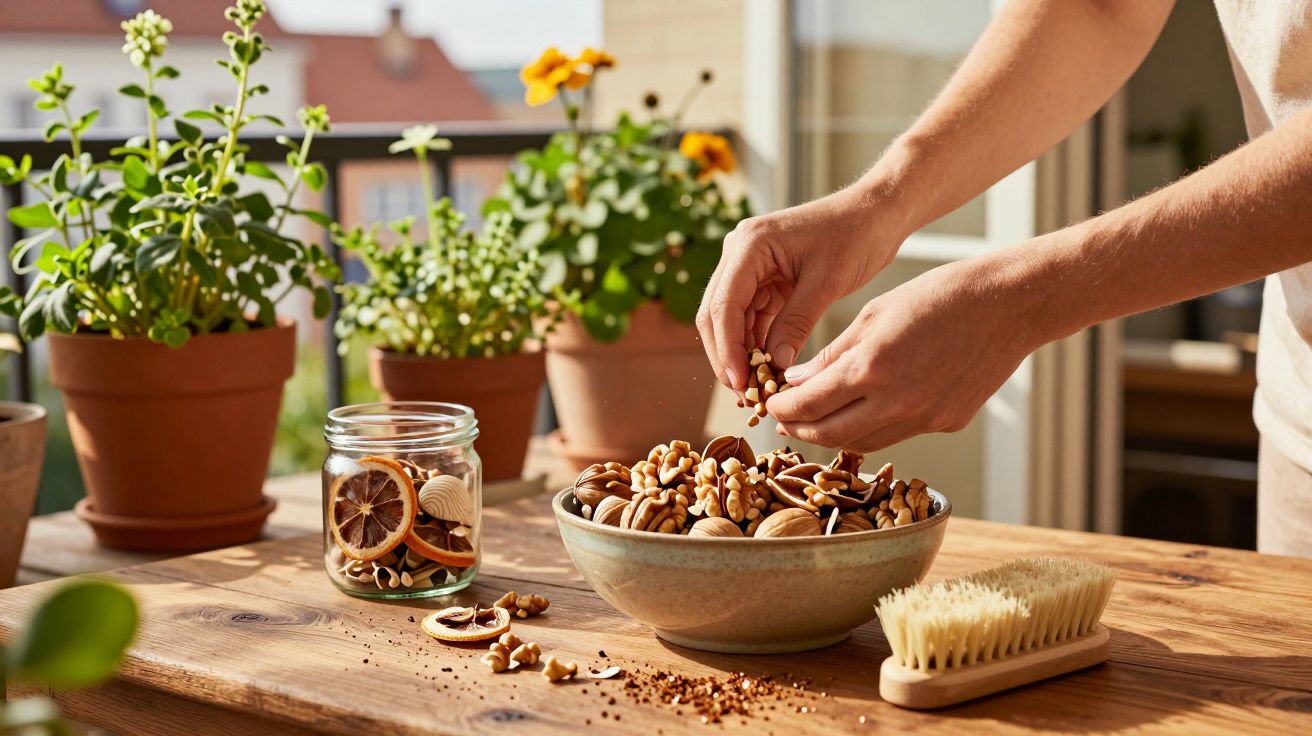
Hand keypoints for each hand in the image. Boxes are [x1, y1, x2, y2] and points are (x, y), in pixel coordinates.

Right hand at [696, 186, 908, 390]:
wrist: (875, 214)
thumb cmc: (855, 235)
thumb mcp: (827, 281)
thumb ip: (796, 322)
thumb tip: (775, 365)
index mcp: (749, 244)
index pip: (723, 305)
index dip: (727, 349)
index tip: (740, 383)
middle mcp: (740, 253)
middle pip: (716, 315)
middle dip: (727, 357)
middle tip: (745, 395)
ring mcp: (749, 266)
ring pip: (730, 321)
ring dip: (741, 354)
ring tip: (757, 389)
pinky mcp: (763, 280)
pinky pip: (751, 318)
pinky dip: (756, 344)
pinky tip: (767, 371)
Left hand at [766, 256, 1042, 451]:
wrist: (1008, 305)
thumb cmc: (939, 296)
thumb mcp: (874, 315)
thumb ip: (832, 355)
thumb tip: (796, 382)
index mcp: (871, 368)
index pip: (809, 405)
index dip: (782, 408)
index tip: (770, 403)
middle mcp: (896, 402)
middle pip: (830, 434)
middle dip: (800, 429)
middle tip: (785, 419)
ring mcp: (924, 418)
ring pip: (863, 442)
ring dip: (833, 434)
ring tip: (817, 420)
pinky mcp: (946, 424)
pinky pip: (897, 434)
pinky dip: (872, 427)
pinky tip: (862, 412)